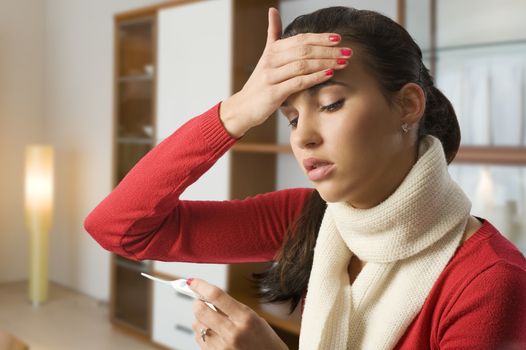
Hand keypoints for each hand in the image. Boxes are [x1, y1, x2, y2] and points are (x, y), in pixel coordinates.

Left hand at [189, 278, 287, 349]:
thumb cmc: (265, 342)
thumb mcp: (254, 319)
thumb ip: (232, 309)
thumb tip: (209, 297)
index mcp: (245, 318)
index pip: (217, 296)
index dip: (201, 286)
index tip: (193, 282)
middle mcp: (232, 332)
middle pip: (201, 310)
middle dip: (197, 303)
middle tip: (200, 301)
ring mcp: (222, 347)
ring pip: (197, 325)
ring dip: (200, 320)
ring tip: (213, 322)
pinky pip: (199, 340)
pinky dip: (203, 334)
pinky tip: (215, 334)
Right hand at [219, 7, 351, 137]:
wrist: (243, 107)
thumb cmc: (260, 83)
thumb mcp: (266, 56)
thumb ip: (273, 34)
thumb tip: (272, 10)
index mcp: (272, 50)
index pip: (300, 39)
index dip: (320, 38)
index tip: (338, 38)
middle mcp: (271, 60)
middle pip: (304, 50)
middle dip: (329, 50)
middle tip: (348, 51)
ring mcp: (272, 76)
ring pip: (303, 65)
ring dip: (326, 62)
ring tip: (343, 62)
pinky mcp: (273, 93)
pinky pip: (298, 82)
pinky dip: (315, 77)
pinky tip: (329, 74)